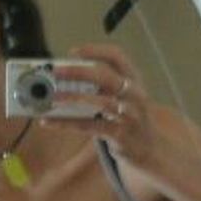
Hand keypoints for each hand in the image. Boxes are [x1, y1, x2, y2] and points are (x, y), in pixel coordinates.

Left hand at [41, 43, 155, 164]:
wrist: (151, 149)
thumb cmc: (129, 119)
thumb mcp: (123, 98)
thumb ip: (102, 88)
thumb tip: (63, 81)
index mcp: (134, 80)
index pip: (117, 57)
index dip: (95, 51)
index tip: (73, 52)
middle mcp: (135, 95)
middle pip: (107, 76)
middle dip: (79, 71)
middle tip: (56, 71)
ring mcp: (129, 115)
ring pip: (100, 102)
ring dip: (73, 98)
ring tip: (51, 97)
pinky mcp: (120, 135)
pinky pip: (89, 126)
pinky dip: (66, 123)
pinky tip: (49, 121)